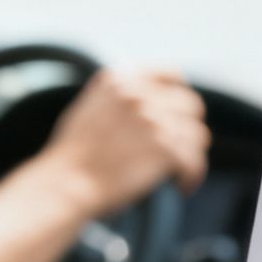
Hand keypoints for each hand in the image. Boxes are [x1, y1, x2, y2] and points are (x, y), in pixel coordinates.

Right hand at [33, 69, 210, 217]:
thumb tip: (139, 101)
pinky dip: (191, 176)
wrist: (65, 184)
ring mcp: (154, 119)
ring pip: (196, 134)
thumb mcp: (85, 110)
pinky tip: (182, 186)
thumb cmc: (69, 157)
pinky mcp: (165, 147)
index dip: (179, 94)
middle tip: (180, 148)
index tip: (178, 113)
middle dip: (187, 126)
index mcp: (120, 81)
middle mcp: (139, 94)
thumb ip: (114, 99)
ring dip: (191, 153)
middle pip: (190, 105)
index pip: (171, 75)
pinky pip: (194, 161)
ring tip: (181, 170)